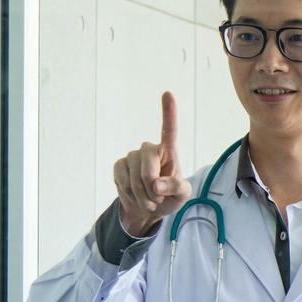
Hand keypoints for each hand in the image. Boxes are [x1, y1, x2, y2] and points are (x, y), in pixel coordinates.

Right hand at [113, 91, 192, 235]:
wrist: (149, 208)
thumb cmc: (170, 197)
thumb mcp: (182, 195)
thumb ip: (175, 188)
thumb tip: (156, 184)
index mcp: (169, 151)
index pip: (169, 130)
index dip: (168, 112)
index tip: (168, 93)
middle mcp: (149, 148)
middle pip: (147, 167)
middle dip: (152, 188)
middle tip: (158, 199)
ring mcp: (133, 155)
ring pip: (134, 178)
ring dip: (142, 196)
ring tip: (149, 200)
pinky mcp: (119, 164)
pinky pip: (122, 182)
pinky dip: (130, 195)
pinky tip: (135, 196)